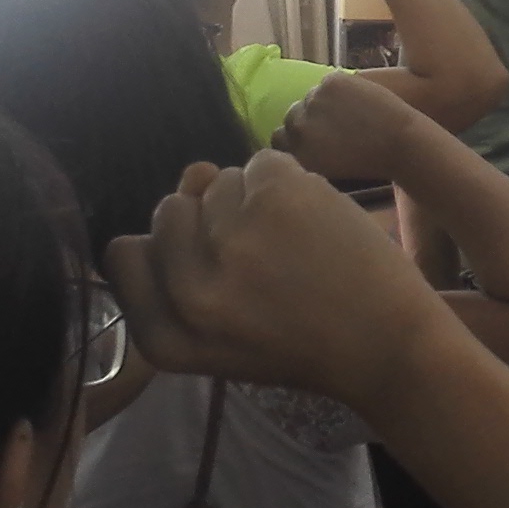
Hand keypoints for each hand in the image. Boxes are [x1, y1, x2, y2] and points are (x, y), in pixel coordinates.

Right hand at [103, 153, 446, 411]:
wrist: (387, 344)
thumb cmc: (303, 344)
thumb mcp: (216, 343)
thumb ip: (179, 278)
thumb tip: (182, 185)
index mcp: (167, 337)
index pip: (122, 256)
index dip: (160, 248)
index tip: (204, 262)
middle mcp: (187, 293)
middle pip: (167, 211)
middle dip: (209, 218)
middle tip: (263, 255)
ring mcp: (230, 241)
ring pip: (215, 181)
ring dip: (250, 199)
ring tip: (292, 242)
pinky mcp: (273, 200)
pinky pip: (260, 163)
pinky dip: (287, 181)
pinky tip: (312, 221)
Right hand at [270, 71, 424, 189]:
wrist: (400, 144)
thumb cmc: (369, 164)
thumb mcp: (326, 171)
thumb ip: (306, 156)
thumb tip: (295, 143)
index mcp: (294, 153)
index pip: (277, 138)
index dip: (295, 136)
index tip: (312, 138)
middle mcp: (296, 127)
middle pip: (291, 115)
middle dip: (307, 118)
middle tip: (332, 124)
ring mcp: (312, 101)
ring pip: (310, 97)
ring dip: (323, 102)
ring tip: (349, 112)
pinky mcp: (330, 82)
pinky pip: (328, 82)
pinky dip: (341, 88)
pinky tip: (358, 100)